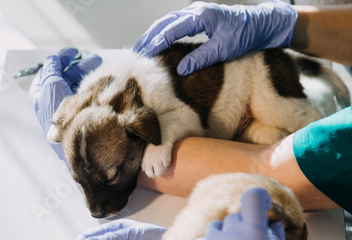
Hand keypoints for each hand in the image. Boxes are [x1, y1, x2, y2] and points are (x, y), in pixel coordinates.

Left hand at [28, 48, 101, 158]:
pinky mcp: (74, 111)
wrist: (68, 138)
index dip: (62, 58)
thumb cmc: (56, 110)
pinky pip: (81, 93)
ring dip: (86, 73)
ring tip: (99, 67)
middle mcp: (50, 96)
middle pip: (64, 75)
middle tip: (94, 60)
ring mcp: (63, 104)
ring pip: (74, 83)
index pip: (50, 69)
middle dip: (78, 66)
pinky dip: (88, 84)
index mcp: (40, 90)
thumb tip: (54, 58)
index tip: (74, 52)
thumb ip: (51, 67)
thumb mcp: (50, 83)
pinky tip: (97, 80)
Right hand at [133, 0, 297, 75]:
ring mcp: (196, 12)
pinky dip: (163, 33)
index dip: (156, 43)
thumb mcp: (224, 49)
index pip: (171, 29)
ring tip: (141, 49)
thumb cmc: (246, 35)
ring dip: (154, 35)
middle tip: (136, 53)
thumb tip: (180, 70)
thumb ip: (201, 58)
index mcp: (200, 16)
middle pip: (165, 23)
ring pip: (168, 22)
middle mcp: (195, 11)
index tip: (143, 55)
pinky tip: (157, 43)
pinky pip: (175, 24)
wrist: (262, 24)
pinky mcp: (198, 18)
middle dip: (149, 37)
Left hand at [192, 188, 289, 239]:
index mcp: (254, 237)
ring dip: (226, 235)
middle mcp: (230, 239)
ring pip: (217, 227)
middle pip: (235, 216)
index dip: (259, 198)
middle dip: (244, 226)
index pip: (252, 199)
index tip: (262, 203)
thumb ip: (273, 237)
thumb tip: (269, 220)